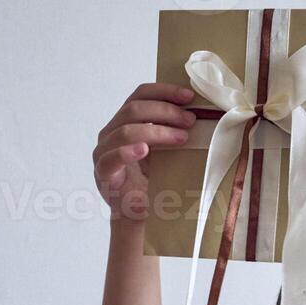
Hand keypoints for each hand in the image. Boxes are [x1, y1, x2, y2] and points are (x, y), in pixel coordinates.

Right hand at [93, 82, 197, 222]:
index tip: (189, 97)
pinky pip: (110, 158)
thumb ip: (173, 129)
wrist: (142, 213)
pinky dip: (127, 152)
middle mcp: (110, 132)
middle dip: (165, 111)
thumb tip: (202, 112)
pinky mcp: (103, 173)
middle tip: (190, 121)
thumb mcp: (166, 149)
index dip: (164, 91)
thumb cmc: (154, 178)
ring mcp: (103, 152)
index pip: (140, 95)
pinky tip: (143, 150)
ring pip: (125, 131)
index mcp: (124, 121)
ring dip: (157, 131)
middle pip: (134, 109)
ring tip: (181, 138)